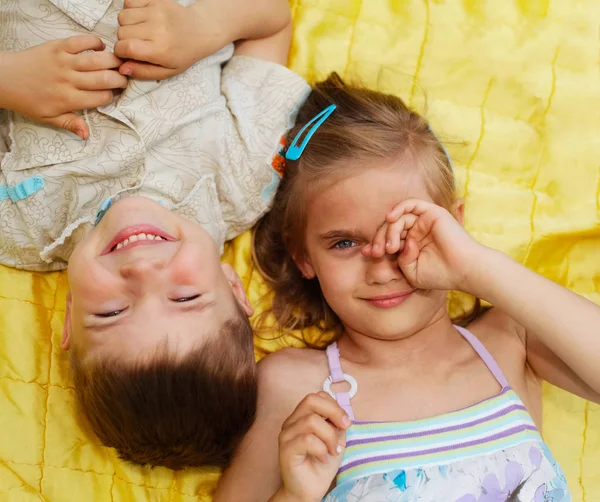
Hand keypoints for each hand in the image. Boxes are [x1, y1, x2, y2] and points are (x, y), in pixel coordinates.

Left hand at [0, 36, 126, 139]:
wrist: (4, 78)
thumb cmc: (27, 100)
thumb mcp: (49, 118)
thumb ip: (71, 124)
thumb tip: (88, 135)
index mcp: (69, 100)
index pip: (102, 98)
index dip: (113, 96)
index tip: (116, 94)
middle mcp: (69, 81)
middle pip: (105, 79)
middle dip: (120, 79)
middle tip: (124, 78)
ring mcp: (64, 62)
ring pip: (98, 60)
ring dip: (114, 61)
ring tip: (119, 63)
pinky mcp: (58, 47)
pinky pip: (82, 42)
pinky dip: (95, 42)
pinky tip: (100, 47)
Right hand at [115, 0, 225, 79]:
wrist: (200, 30)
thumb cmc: (182, 54)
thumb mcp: (168, 71)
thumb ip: (144, 72)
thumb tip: (121, 69)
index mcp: (160, 50)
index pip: (125, 47)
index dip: (120, 51)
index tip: (127, 53)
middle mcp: (157, 29)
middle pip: (121, 32)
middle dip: (125, 39)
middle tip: (139, 42)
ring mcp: (156, 12)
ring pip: (123, 16)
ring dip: (127, 24)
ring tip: (140, 30)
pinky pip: (129, 2)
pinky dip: (131, 10)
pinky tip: (142, 18)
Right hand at [277, 392, 349, 501]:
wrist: (310, 489)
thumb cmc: (322, 463)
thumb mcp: (334, 438)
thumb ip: (335, 423)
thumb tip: (341, 414)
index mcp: (301, 416)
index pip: (317, 396)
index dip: (334, 406)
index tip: (346, 423)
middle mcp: (291, 422)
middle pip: (311, 400)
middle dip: (333, 412)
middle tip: (344, 428)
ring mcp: (286, 434)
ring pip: (312, 421)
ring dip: (329, 437)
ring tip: (333, 451)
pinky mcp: (285, 449)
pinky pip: (307, 440)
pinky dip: (321, 449)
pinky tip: (323, 458)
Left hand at [363, 199, 486, 291]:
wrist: (464, 271)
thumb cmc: (441, 274)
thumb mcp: (411, 271)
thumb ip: (399, 259)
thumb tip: (394, 246)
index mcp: (412, 245)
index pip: (389, 239)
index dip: (375, 244)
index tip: (366, 254)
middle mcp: (417, 231)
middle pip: (391, 227)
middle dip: (379, 239)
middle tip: (375, 252)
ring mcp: (425, 222)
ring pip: (399, 218)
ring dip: (389, 231)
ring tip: (390, 247)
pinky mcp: (433, 213)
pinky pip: (411, 204)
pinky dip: (399, 208)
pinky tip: (390, 219)